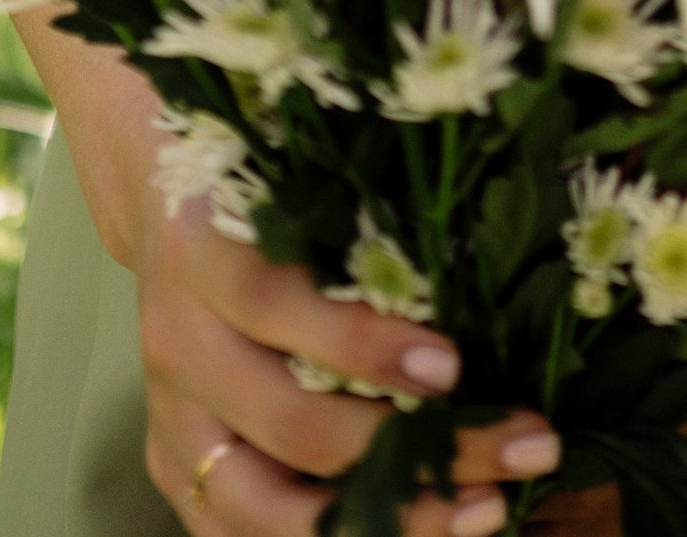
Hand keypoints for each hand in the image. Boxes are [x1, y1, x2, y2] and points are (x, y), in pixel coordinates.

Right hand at [133, 185, 562, 535]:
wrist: (165, 209)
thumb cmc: (265, 188)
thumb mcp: (299, 184)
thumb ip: (365, 233)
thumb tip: (491, 281)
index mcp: (206, 253)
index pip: (278, 307)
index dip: (364, 346)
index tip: (454, 368)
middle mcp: (181, 345)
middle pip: (292, 426)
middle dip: (413, 452)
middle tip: (520, 448)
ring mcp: (174, 421)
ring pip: (268, 507)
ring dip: (386, 521)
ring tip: (483, 510)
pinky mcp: (176, 470)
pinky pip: (244, 533)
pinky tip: (417, 527)